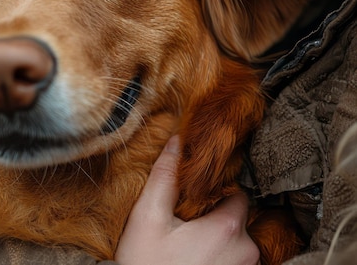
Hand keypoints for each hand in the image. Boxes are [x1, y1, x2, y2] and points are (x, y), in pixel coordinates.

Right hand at [115, 135, 259, 264]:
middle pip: (237, 218)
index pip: (237, 192)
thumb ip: (165, 177)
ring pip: (237, 241)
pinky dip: (219, 256)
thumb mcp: (148, 217)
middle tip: (185, 221)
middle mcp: (246, 251)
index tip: (194, 194)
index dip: (215, 189)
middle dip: (215, 215)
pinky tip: (194, 257)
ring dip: (218, 237)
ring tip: (188, 241)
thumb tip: (177, 142)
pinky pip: (234, 260)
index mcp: (229, 228)